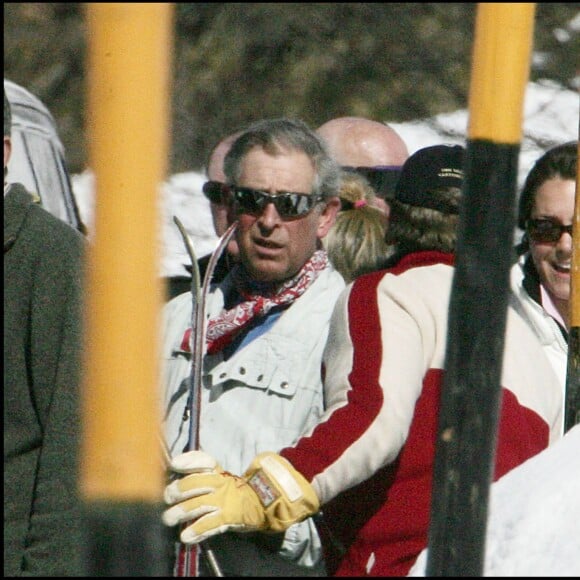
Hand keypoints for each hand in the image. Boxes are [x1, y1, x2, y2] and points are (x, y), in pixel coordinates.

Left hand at [162, 450, 319, 543]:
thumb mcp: (225, 479)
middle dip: (176, 490)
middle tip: (167, 496)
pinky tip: (186, 536)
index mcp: (220, 471)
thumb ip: (207, 475)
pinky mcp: (228, 517)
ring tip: (168, 519)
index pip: (203, 460)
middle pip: (194, 483)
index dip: (188, 461)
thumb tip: (180, 472)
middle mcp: (220, 483)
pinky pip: (209, 523)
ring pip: (197, 504)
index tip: (174, 463)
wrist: (269, 503)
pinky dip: (196, 530)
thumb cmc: (240, 492)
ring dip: (180, 512)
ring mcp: (224, 500)